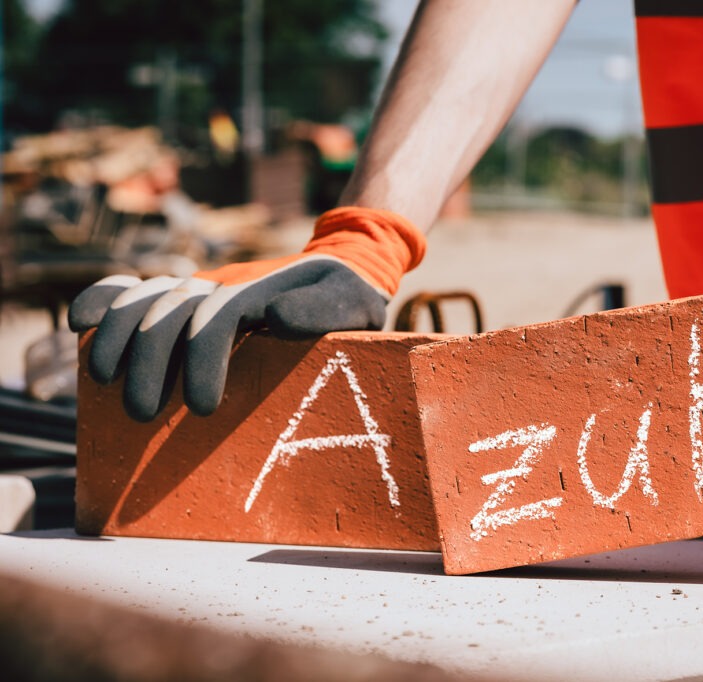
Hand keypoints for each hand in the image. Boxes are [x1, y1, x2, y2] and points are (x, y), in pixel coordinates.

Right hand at [69, 207, 424, 420]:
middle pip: (170, 312)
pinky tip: (77, 323)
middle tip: (144, 415)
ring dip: (116, 337)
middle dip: (149, 363)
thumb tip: (275, 318)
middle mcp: (222, 284)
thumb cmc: (349, 299)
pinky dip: (104, 299)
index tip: (205, 409)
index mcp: (260, 290)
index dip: (204, 361)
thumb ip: (324, 310)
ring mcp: (199, 287)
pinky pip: (136, 290)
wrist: (340, 271)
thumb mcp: (354, 304)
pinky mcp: (186, 296)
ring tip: (102, 382)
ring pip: (144, 301)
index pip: (217, 317)